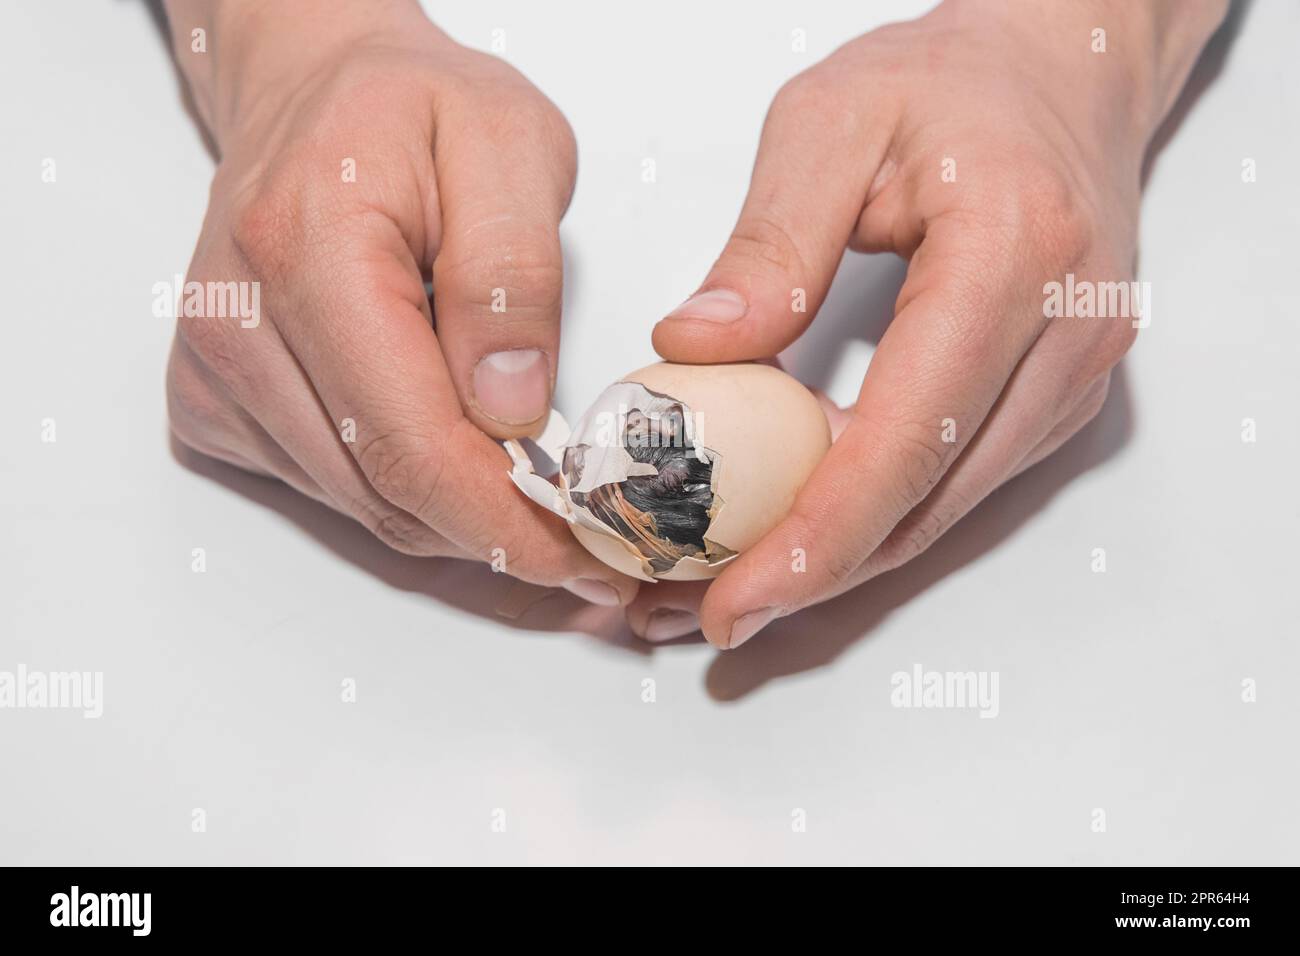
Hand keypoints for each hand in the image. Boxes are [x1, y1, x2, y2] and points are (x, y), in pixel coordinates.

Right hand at [162, 0, 637, 604]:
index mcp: (308, 250)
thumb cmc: (410, 109)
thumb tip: (509, 407)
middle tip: (587, 534)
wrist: (316, 96)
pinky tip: (455, 449)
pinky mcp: (215, 402)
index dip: (504, 519)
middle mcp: (239, 322)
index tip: (584, 552)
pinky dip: (407, 494)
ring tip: (533, 483)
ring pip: (361, 507)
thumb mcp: (509, 146)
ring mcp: (216, 370)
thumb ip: (511, 274)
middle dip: (497, 531)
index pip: (409, 442)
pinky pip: (330, 491)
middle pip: (384, 493)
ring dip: (456, 518)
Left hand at [628, 0, 1227, 645]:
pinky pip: (956, 487)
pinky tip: (799, 533)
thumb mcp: (832, 120)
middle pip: (927, 504)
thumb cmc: (954, 84)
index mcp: (1013, 257)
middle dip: (810, 578)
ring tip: (729, 585)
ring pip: (943, 514)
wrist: (1065, 73)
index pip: (906, 438)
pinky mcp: (1055, 396)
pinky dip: (873, 523)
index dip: (814, 537)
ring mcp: (1072, 376)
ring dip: (837, 565)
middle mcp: (1066, 335)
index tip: (733, 598)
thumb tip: (696, 349)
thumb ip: (768, 240)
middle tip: (702, 613)